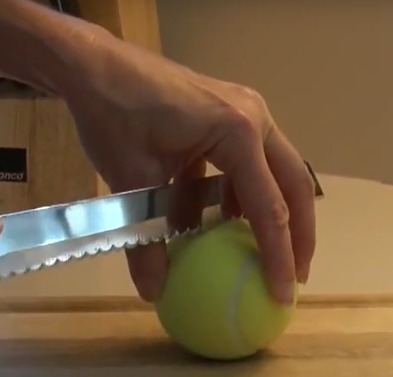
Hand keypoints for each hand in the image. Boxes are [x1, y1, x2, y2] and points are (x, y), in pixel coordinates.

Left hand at [62, 30, 316, 303]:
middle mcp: (254, 117)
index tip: (282, 295)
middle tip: (295, 276)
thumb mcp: (131, 181)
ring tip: (266, 253)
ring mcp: (243, 111)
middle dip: (299, 233)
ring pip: (273, 170)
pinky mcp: (226, 113)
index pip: (270, 207)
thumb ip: (146, 241)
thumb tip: (153, 293)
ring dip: (272, 211)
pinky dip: (241, 193)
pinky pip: (246, 160)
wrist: (94, 64)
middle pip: (293, 184)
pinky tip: (223, 220)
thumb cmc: (114, 114)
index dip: (278, 256)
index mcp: (239, 132)